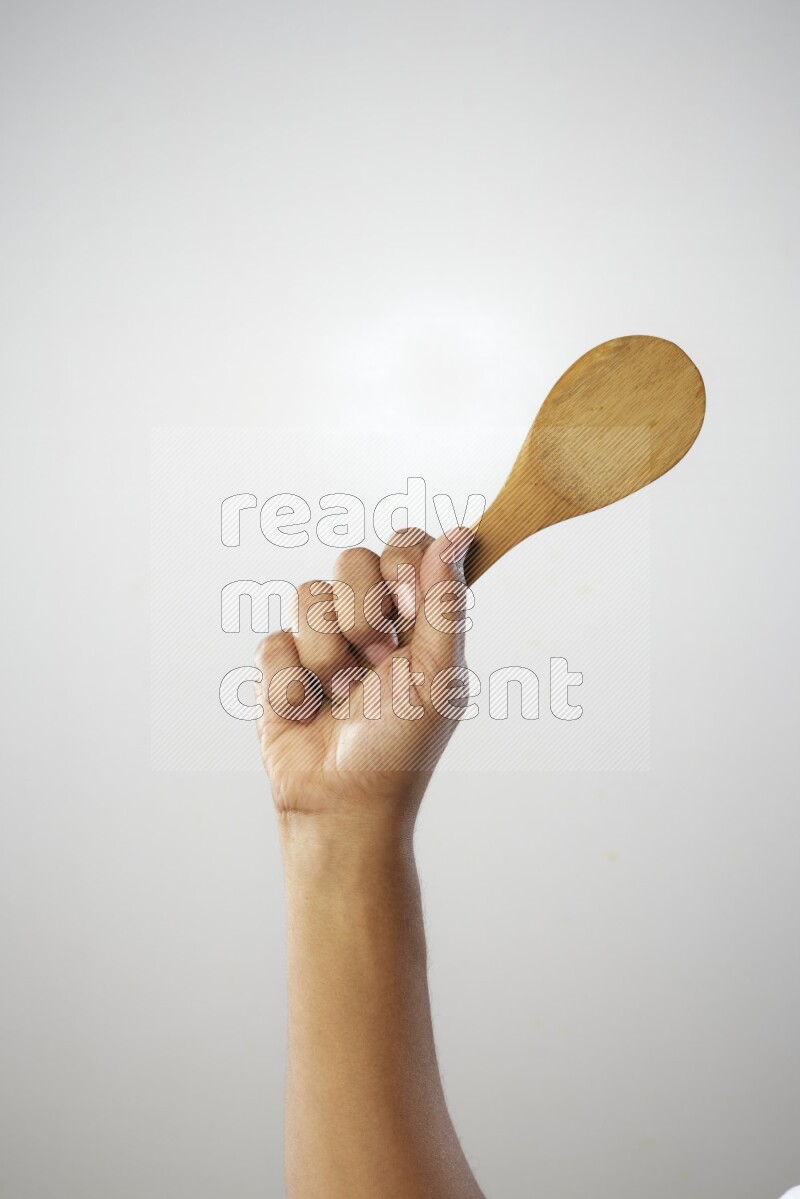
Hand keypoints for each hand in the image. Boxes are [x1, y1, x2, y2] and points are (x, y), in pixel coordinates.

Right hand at [255, 527, 472, 819]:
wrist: (344, 802)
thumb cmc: (401, 747)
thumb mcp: (439, 673)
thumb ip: (446, 600)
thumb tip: (461, 532)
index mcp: (415, 616)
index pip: (406, 545)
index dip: (402, 567)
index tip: (407, 608)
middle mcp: (369, 619)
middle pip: (353, 559)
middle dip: (364, 618)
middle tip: (377, 664)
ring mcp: (322, 638)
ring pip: (309, 595)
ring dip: (328, 657)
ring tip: (341, 696)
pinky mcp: (281, 664)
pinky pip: (275, 640)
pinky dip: (294, 685)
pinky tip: (308, 712)